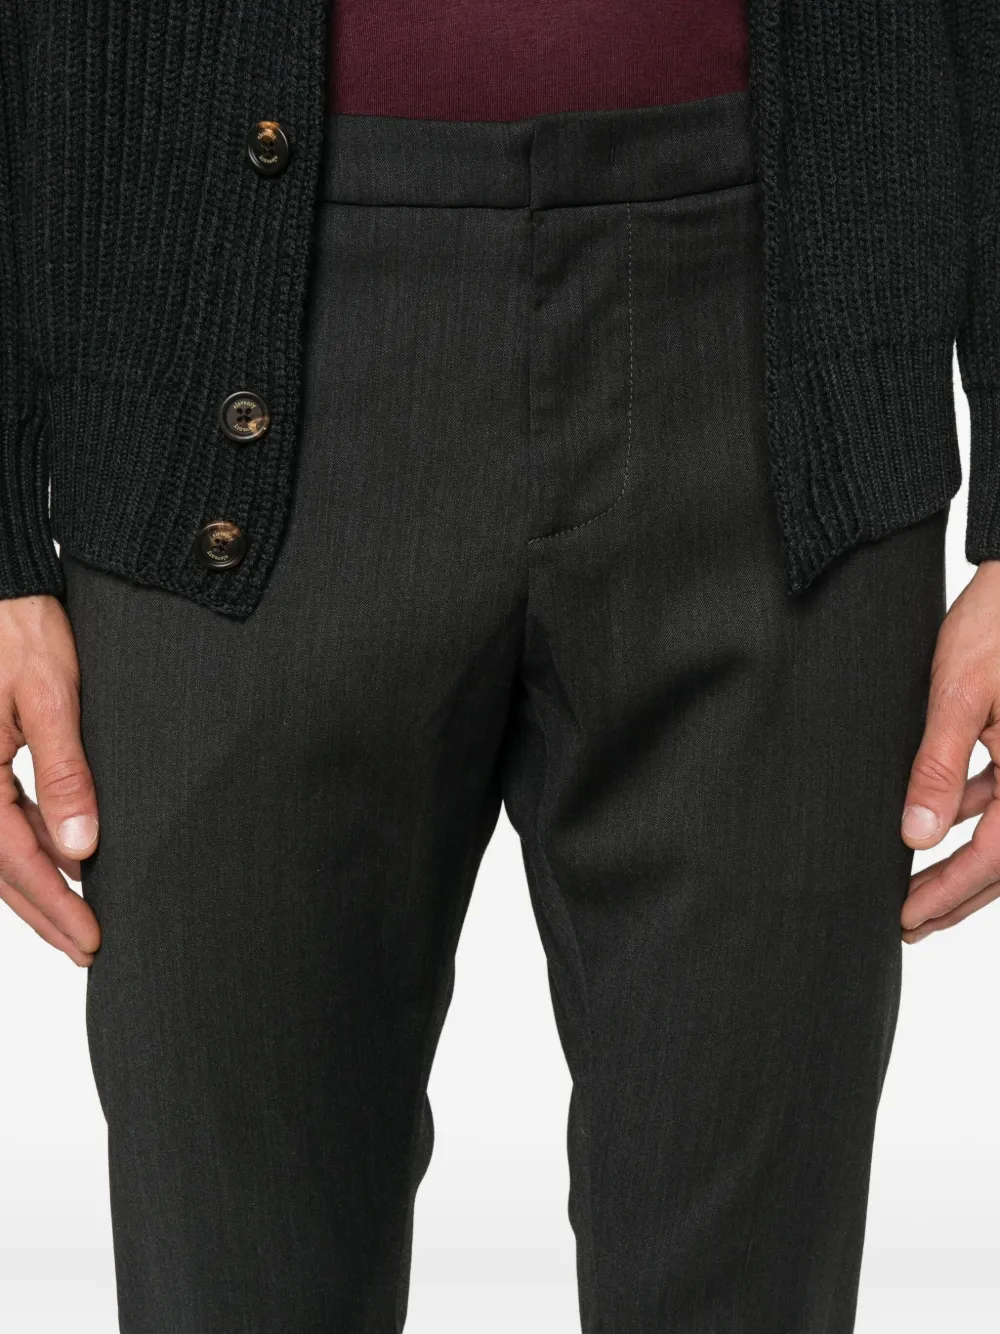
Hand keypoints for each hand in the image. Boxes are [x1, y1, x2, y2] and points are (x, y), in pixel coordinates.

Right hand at [0, 595, 99, 964]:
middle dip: (44, 911)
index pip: (14, 859)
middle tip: (87, 948)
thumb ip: (65, 774)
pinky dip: (27, 846)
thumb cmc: (19, 630)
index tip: (90, 939)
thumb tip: (81, 848)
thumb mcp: (50, 698)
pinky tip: (61, 861)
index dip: (54, 905)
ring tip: (76, 921)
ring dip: (34, 886)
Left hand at [901, 559, 999, 942]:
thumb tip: (915, 835)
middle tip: (907, 925)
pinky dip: (971, 813)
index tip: (905, 919)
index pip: (996, 856)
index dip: (950, 894)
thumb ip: (938, 767)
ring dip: (963, 859)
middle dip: (957, 895)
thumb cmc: (997, 622)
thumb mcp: (958, 694)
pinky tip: (932, 822)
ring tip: (912, 885)